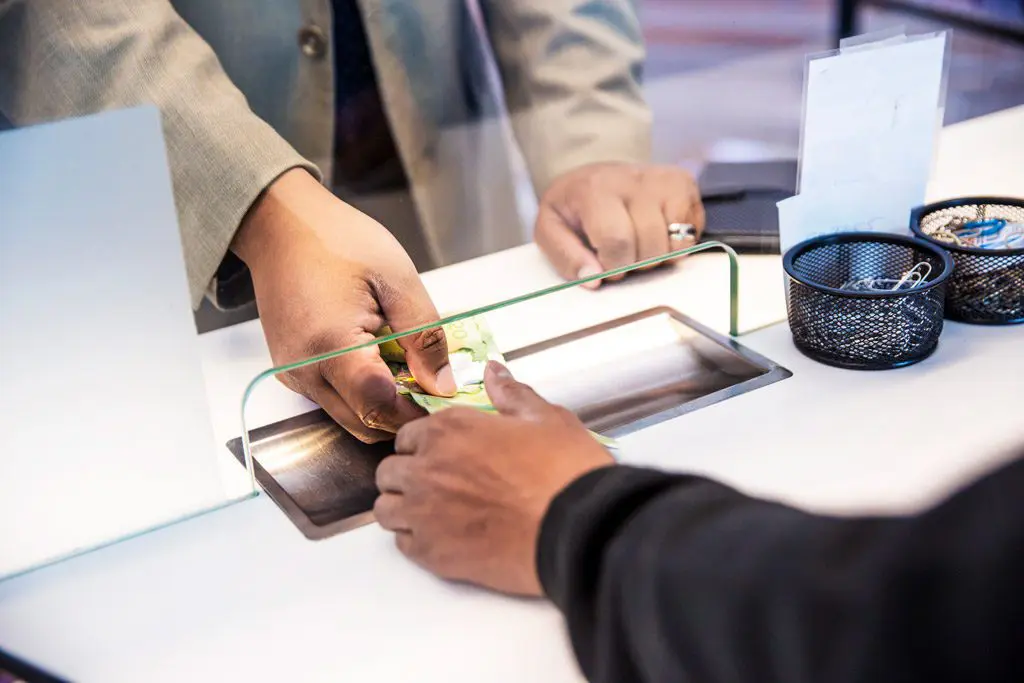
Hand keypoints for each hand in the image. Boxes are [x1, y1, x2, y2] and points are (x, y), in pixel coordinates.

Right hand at [232, 169, 456, 442]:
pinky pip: (334, 399)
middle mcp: (305, 371)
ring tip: (408, 368)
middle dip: (404, 414)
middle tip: (434, 385)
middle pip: (365, 424)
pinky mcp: (292, 372)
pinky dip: (363, 393)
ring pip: (351, 417)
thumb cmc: (337, 240)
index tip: (446, 397)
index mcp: (331, 345)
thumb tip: (443, 384)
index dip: (418, 410)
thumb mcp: (397, 278)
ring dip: (384, 405)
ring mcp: (294, 375)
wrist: (280, 224)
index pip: (380, 407)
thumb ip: (424, 335)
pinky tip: (381, 360)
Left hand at [374, 362, 614, 595]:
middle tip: (438, 485)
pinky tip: (444, 538)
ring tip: (434, 514)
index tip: (442, 454)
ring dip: (403, 508)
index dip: (424, 445)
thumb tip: (494, 371)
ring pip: (385, 510)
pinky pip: (402, 545)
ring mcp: (424, 512)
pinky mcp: (432, 553)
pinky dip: (416, 540)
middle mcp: (427, 467)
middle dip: (407, 476)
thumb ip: (511, 394)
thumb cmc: (566, 472)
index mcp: (450, 429)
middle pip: (389, 472)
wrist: (578, 531)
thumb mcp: (546, 419)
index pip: (407, 436)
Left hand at [535, 162, 704, 287]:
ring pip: (674, 246)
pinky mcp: (685, 185)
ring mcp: (664, 181)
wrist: (595, 176)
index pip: (617, 242)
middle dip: (635, 264)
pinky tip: (655, 232)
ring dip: (656, 256)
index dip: (613, 265)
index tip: (604, 263)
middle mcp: (634, 180)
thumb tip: (594, 279)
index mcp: (596, 189)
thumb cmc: (574, 207)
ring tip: (637, 243)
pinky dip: (674, 245)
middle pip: (650, 249)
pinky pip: (691, 235)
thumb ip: (566, 257)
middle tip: (620, 253)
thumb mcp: (551, 229)